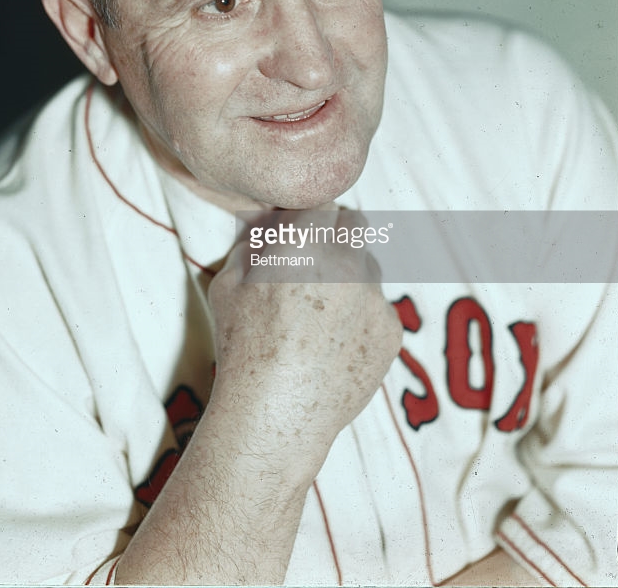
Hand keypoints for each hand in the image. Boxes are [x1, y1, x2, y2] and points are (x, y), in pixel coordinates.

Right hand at [208, 208, 402, 475]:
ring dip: (350, 275)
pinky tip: (334, 343)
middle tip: (314, 260)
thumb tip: (265, 224)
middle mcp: (347, 261)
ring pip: (369, 266)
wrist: (275, 414)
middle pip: (354, 224)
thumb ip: (250, 244)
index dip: (308, 216)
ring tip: (320, 313)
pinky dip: (361, 316)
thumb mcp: (227, 285)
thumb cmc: (242, 348)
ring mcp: (374, 296)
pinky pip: (378, 308)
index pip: (322, 203)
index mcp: (305, 242)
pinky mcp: (391, 330)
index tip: (298, 231)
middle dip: (336, 233)